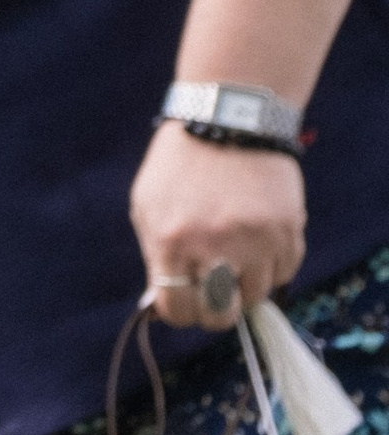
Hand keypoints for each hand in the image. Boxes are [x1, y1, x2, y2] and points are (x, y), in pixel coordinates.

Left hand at [130, 120, 305, 327]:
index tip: (187, 302)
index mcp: (171, 241)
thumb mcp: (147, 207)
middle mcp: (215, 246)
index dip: (182, 312)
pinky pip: (284, 273)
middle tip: (214, 293)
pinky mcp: (288, 230)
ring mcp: (256, 240)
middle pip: (220, 315)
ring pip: (255, 297)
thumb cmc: (179, 165)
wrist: (228, 119)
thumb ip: (155, 256)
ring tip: (236, 259)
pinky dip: (271, 268)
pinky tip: (258, 244)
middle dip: (215, 310)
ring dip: (245, 286)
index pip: (178, 310)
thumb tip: (164, 302)